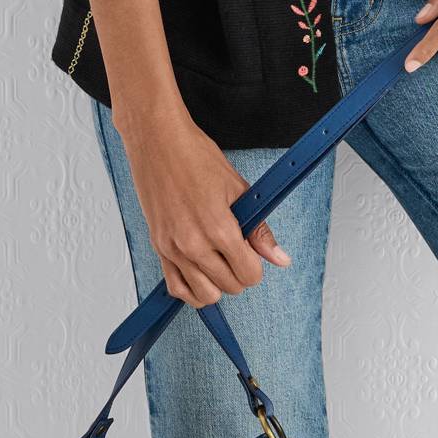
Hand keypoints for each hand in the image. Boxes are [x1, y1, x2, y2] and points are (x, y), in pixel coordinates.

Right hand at [123, 105, 293, 307]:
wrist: (158, 142)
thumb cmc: (196, 157)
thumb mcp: (238, 189)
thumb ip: (259, 230)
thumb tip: (279, 258)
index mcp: (218, 229)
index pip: (248, 274)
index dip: (256, 267)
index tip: (253, 253)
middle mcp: (193, 244)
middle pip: (229, 287)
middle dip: (240, 274)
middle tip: (238, 252)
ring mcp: (172, 248)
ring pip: (203, 295)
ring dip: (217, 285)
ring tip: (220, 262)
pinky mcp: (158, 247)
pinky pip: (175, 287)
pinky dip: (191, 289)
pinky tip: (200, 274)